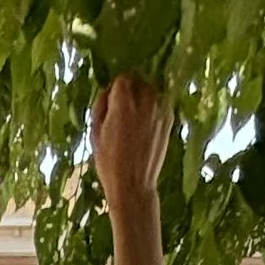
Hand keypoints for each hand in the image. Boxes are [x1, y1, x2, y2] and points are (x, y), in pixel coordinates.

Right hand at [90, 72, 169, 208]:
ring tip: (136, 117)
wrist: (133, 185)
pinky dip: (154, 108)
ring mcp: (160, 110)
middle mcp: (145, 101)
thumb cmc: (109, 162)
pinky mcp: (169, 120)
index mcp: (123, 102)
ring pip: (152, 91)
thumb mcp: (95, 133)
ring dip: (144, 97)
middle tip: (124, 108)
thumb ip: (101, 106)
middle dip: (131, 90)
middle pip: (139, 81)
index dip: (115, 89)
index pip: (122, 79)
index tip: (112, 102)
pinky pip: (161, 104)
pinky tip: (146, 125)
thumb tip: (107, 92)